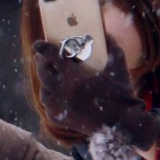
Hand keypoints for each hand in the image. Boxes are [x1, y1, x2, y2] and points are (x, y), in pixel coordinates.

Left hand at [32, 43, 158, 151]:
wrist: (122, 125)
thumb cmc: (121, 95)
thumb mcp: (119, 69)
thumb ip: (113, 48)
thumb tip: (108, 34)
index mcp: (74, 77)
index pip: (52, 57)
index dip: (43, 48)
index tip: (37, 44)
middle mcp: (61, 92)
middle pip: (43, 73)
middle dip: (41, 62)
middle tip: (41, 57)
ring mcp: (58, 107)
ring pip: (43, 90)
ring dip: (44, 81)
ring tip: (47, 75)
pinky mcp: (59, 119)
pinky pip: (47, 105)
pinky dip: (49, 97)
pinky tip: (52, 93)